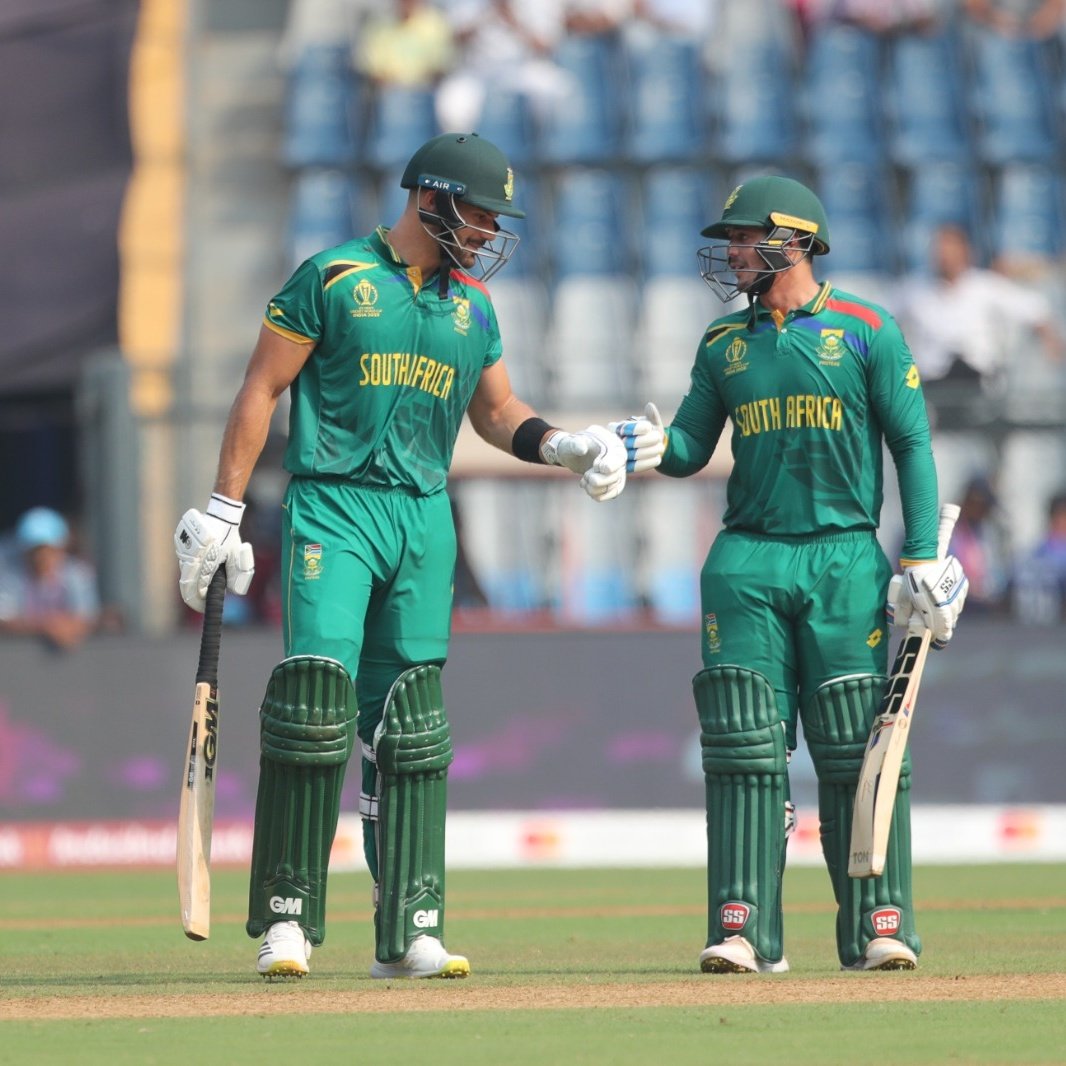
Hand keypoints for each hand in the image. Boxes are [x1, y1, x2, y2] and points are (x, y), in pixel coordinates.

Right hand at [174, 494, 254, 610]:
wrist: (221, 516)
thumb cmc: (231, 539)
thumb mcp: (238, 560)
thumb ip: (236, 578)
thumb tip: (228, 592)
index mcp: (202, 562)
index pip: (193, 591)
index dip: (198, 603)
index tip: (204, 608)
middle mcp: (188, 557)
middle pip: (186, 585)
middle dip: (196, 595)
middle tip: (205, 600)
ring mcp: (182, 550)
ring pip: (185, 573)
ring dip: (195, 579)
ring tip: (208, 577)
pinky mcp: (180, 544)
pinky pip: (185, 561)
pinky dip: (193, 568)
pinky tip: (204, 563)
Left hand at [541, 425, 627, 501]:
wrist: (576, 453)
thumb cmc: (575, 446)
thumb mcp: (572, 442)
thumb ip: (575, 443)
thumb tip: (581, 449)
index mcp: (614, 445)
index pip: (619, 458)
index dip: (610, 465)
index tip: (598, 467)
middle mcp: (619, 460)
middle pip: (616, 476)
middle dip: (597, 480)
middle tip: (585, 476)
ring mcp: (618, 472)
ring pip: (613, 487)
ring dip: (595, 489)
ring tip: (583, 481)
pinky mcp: (613, 483)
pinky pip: (612, 494)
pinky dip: (598, 495)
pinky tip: (587, 487)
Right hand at [609, 402, 665, 472]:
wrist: (651, 449)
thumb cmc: (649, 432)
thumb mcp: (652, 422)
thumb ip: (651, 416)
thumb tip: (650, 406)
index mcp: (615, 428)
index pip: (622, 428)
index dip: (636, 428)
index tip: (648, 427)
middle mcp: (613, 443)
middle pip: (629, 442)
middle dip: (646, 440)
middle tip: (658, 438)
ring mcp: (617, 458)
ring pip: (633, 455)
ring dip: (650, 451)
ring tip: (660, 448)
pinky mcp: (625, 469)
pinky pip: (635, 468)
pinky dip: (648, 462)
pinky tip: (658, 458)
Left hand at [888, 557, 967, 647]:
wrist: (925, 557)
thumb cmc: (912, 578)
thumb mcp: (904, 596)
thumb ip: (903, 612)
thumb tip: (902, 626)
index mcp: (936, 608)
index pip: (943, 630)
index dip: (940, 638)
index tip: (935, 642)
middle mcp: (950, 603)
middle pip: (950, 622)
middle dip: (942, 627)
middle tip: (934, 629)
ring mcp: (958, 594)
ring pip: (956, 611)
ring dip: (948, 615)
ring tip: (937, 614)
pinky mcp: (962, 585)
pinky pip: (960, 600)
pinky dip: (953, 604)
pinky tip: (945, 602)